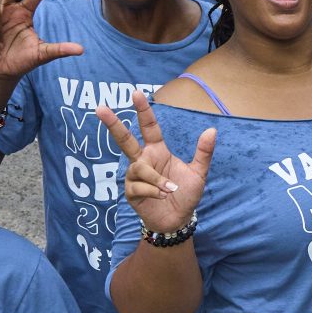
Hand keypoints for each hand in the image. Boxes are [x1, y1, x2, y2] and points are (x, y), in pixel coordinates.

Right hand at [98, 90, 214, 236]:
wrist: (179, 220)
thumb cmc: (185, 194)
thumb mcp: (199, 173)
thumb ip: (203, 152)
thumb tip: (212, 130)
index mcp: (157, 150)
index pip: (148, 127)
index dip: (143, 110)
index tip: (136, 93)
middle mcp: (143, 160)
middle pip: (124, 139)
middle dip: (113, 124)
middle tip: (99, 108)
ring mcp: (134, 176)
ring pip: (139, 168)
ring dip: (157, 179)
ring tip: (170, 190)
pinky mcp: (131, 192)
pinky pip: (139, 187)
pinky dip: (154, 192)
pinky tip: (162, 197)